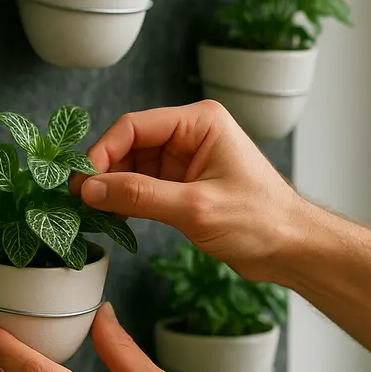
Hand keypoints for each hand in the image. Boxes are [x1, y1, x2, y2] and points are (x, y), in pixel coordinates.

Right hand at [72, 100, 302, 280]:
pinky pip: (144, 186)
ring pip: (133, 167)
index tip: (80, 182)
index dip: (103, 152)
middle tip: (79, 201)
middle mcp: (190, 135)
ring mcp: (186, 160)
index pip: (135, 126)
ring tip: (92, 212)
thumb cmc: (259, 221)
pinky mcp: (184, 185)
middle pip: (130, 145)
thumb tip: (89, 189)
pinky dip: (126, 201)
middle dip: (104, 172)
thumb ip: (139, 196)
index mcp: (200, 123)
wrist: (291, 249)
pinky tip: (113, 217)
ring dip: (112, 189)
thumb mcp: (195, 207)